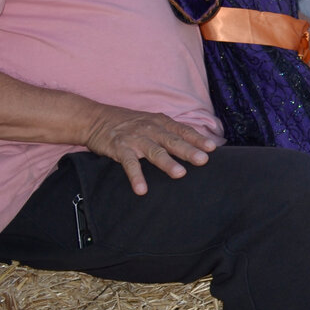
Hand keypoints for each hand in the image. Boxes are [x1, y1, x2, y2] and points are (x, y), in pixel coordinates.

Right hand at [83, 104, 218, 195]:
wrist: (96, 119)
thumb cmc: (130, 123)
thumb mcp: (152, 122)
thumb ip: (171, 132)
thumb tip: (196, 145)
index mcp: (161, 122)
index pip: (183, 130)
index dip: (198, 138)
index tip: (213, 147)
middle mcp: (151, 128)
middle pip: (172, 141)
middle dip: (189, 150)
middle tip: (203, 160)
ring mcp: (135, 138)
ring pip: (154, 151)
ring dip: (167, 163)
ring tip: (180, 174)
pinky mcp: (119, 148)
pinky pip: (129, 164)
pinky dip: (136, 177)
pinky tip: (142, 190)